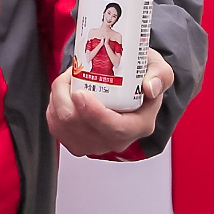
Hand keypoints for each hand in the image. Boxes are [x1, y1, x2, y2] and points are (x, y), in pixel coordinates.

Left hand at [46, 48, 173, 157]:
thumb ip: (160, 75)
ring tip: (69, 79)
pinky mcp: (76, 141)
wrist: (130, 83)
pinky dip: (54, 106)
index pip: (116, 129)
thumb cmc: (143, 76)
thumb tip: (149, 87)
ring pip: (65, 128)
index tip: (80, 94)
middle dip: (68, 101)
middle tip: (70, 76)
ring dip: (60, 99)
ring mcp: (95, 144)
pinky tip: (63, 92)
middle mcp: (117, 140)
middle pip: (84, 131)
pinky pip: (57, 127)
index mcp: (140, 125)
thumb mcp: (159, 69)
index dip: (94, 114)